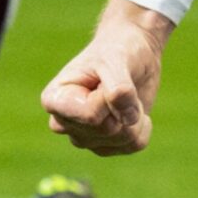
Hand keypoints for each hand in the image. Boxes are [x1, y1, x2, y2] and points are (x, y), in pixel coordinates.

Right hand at [43, 0, 171, 155]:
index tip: (103, 79)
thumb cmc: (116, 50)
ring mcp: (84, 137)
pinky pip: (133, 146)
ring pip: (121, 140)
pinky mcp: (105, 145)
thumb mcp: (116, 59)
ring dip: (134, 116)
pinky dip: (142, 127)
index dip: (107, 99)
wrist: (132, 52)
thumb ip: (118, 88)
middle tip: (118, 84)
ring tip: (125, 93)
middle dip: (122, 106)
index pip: (89, 116)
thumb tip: (126, 119)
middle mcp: (64, 123)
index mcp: (55, 99)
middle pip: (106, 130)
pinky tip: (135, 110)